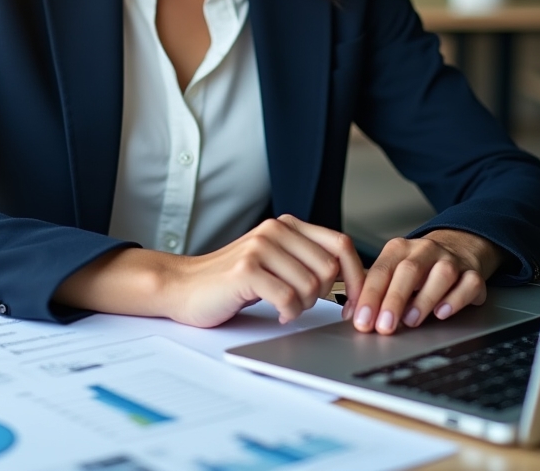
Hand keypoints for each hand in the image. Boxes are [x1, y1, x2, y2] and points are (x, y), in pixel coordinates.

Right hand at [54, 214, 363, 327]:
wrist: (183, 286)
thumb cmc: (231, 280)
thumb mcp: (273, 260)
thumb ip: (305, 258)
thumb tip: (352, 276)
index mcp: (287, 226)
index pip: (341, 244)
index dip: (356, 276)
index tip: (356, 302)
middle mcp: (275, 230)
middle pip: (330, 268)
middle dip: (325, 296)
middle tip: (304, 306)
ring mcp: (260, 247)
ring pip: (312, 286)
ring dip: (304, 306)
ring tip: (284, 306)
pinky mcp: (247, 270)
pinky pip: (290, 300)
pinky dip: (288, 313)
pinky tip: (275, 312)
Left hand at [346, 230, 503, 334]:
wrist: (458, 247)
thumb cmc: (420, 267)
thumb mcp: (394, 271)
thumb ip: (375, 291)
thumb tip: (353, 315)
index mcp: (399, 249)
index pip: (381, 270)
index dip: (369, 296)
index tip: (362, 320)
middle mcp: (425, 250)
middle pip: (408, 271)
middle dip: (393, 300)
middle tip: (383, 326)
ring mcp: (451, 260)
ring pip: (441, 275)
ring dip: (424, 299)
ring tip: (411, 321)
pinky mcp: (473, 274)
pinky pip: (468, 283)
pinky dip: (456, 299)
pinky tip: (442, 313)